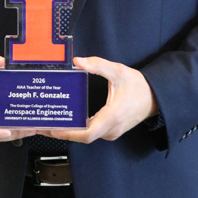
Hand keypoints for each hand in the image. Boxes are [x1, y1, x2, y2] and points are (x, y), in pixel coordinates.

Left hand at [41, 56, 157, 143]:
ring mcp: (111, 132)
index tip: (54, 129)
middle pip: (83, 137)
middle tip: (42, 125)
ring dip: (69, 131)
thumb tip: (78, 61)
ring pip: (87, 136)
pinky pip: (91, 133)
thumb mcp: (118, 71)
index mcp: (112, 116)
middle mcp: (111, 129)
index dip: (69, 133)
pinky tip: (67, 122)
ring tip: (50, 123)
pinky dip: (78, 129)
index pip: (88, 134)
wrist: (154, 98)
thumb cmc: (138, 86)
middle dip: (63, 132)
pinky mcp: (110, 131)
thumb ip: (98, 65)